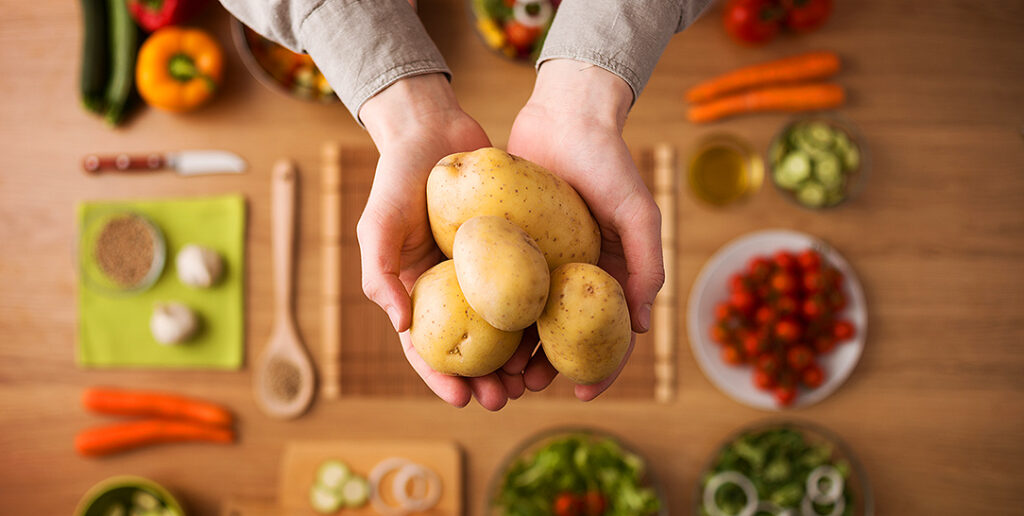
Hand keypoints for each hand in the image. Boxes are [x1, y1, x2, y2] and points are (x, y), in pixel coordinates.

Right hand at [357, 74, 528, 409]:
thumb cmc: (398, 176)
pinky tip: (554, 335)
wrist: (435, 128)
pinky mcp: (512, 250)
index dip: (439, 377)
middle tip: (505, 399)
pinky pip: (527, 288)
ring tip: (532, 381)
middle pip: (468, 347)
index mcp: (416, 291)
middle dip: (484, 380)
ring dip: (514, 359)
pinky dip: (537, 315)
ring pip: (502, 326)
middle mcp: (451, 288)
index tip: (461, 400)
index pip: (424, 347)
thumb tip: (402, 326)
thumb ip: (378, 273)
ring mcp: (484, 271)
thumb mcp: (377, 223)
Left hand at [507, 59, 664, 400]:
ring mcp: (542, 262)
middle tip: (523, 386)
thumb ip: (647, 263)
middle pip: (561, 336)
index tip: (582, 395)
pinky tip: (473, 331)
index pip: (609, 334)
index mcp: (610, 275)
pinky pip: (500, 286)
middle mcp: (575, 275)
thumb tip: (642, 325)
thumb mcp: (638, 212)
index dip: (601, 369)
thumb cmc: (609, 162)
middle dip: (545, 367)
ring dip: (513, 349)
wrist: (565, 115)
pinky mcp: (511, 245)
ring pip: (526, 319)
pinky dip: (490, 312)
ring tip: (496, 370)